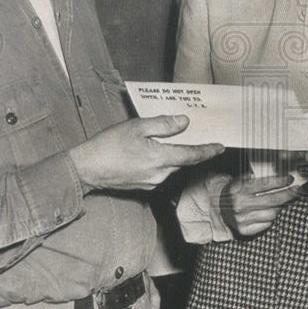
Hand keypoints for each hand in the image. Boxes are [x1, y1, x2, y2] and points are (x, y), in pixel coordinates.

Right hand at [70, 115, 223, 193]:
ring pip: (170, 166)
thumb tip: (183, 123)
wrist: (86, 169)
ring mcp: (151, 182)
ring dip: (172, 154)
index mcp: (160, 159)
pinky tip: (151, 150)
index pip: (192, 155)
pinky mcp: (143, 185)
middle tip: (193, 134)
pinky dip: (161, 160)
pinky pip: (159, 171)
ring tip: (167, 139)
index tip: (220, 147)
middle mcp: (160, 175)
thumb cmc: (108, 146)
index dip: (208, 150)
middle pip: (182, 161)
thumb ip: (163, 125)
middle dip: (189, 149)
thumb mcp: (137, 127)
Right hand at [220, 173, 300, 237]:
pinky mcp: (245, 230)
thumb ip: (254, 177)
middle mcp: (240, 205)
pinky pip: (267, 224)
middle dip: (288, 194)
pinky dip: (270, 218)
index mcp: (238, 190)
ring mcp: (242, 219)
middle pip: (272, 200)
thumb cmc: (235, 193)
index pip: (264, 184)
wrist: (219, 210)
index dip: (280, 181)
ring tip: (277, 202)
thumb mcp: (240, 181)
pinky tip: (268, 212)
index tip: (290, 179)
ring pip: (272, 213)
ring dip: (278, 207)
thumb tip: (274, 174)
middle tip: (297, 190)